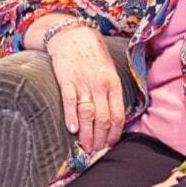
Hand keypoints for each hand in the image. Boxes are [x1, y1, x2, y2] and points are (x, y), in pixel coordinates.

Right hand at [34, 15, 125, 151]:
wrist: (73, 35)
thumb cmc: (92, 56)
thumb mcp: (109, 73)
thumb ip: (111, 94)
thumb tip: (112, 119)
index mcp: (113, 85)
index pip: (118, 116)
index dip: (114, 134)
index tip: (109, 146)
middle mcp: (100, 86)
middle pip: (103, 119)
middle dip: (100, 139)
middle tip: (95, 150)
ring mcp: (83, 83)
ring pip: (88, 114)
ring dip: (87, 134)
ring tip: (84, 146)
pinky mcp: (67, 79)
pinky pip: (70, 101)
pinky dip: (71, 117)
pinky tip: (72, 129)